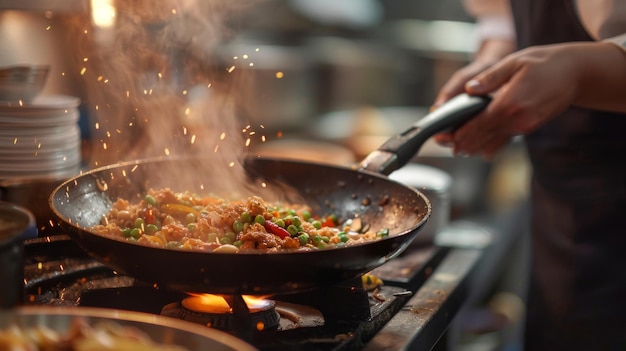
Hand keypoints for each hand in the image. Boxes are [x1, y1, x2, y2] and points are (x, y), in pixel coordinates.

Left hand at [439, 42, 604, 158]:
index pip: (480, 122)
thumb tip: (469, 89)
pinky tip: (483, 151)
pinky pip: (507, 137)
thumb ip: (490, 78)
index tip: (448, 137)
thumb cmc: (543, 63)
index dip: (463, 132)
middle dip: (466, 142)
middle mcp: (518, 118)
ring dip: (477, 145)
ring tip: (461, 151)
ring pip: (496, 138)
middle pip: (485, 134)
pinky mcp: (531, 126)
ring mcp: (526, 125)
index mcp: (510, 102)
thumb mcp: (514, 62)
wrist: (575, 73)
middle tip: (449, 147)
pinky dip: (493, 144)